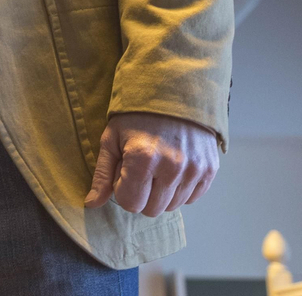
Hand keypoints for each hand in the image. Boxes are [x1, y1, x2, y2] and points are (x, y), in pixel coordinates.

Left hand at [84, 111, 218, 215]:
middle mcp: (172, 167)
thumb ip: (102, 174)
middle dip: (142, 194)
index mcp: (143, 158)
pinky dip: (180, 189)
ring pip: (172, 206)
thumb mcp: (111, 138)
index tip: (124, 171)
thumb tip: (91, 204)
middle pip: (152, 209)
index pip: (130, 203)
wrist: (174, 92)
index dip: (123, 189)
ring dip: (161, 193)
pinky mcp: (210, 170)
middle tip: (141, 170)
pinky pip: (191, 198)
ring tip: (158, 166)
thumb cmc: (136, 116)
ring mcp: (194, 169)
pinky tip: (174, 168)